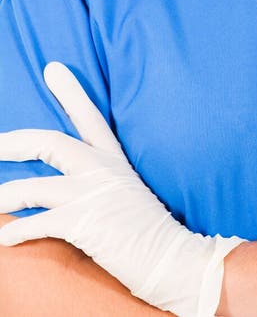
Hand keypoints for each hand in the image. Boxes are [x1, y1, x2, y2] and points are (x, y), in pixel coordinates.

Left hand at [0, 62, 246, 316]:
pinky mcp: (84, 222)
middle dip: (14, 142)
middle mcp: (100, 170)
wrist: (172, 256)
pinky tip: (5, 240)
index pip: (90, 116)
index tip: (53, 68)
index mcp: (113, 159)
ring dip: (5, 196)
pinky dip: (16, 233)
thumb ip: (104, 179)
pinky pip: (38, 223)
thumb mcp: (129, 191)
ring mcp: (91, 194)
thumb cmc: (150, 230)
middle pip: (49, 143)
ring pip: (32, 187)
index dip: (70, 91)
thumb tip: (74, 181)